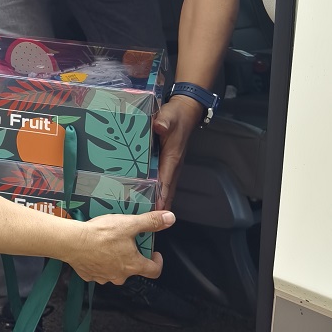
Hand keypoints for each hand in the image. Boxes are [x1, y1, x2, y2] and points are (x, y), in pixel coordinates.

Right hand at [65, 209, 175, 284]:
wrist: (72, 241)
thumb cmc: (100, 234)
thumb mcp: (129, 224)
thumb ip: (150, 222)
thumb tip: (170, 219)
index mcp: (133, 265)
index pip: (154, 271)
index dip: (157, 261)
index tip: (154, 252)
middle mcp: (120, 276)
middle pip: (133, 269)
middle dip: (132, 256)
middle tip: (127, 241)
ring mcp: (104, 277)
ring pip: (115, 270)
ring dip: (115, 260)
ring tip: (109, 244)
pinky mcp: (89, 275)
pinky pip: (98, 270)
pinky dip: (99, 261)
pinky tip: (95, 249)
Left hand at [152, 95, 202, 210]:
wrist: (186, 111)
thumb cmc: (176, 115)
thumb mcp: (169, 115)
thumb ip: (164, 122)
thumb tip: (159, 127)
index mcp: (172, 157)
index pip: (165, 181)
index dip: (160, 196)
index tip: (155, 211)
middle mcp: (172, 165)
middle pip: (166, 190)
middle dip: (158, 206)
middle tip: (147, 220)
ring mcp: (171, 165)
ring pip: (165, 188)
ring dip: (157, 200)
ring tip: (145, 214)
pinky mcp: (167, 162)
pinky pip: (162, 180)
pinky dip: (156, 191)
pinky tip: (146, 196)